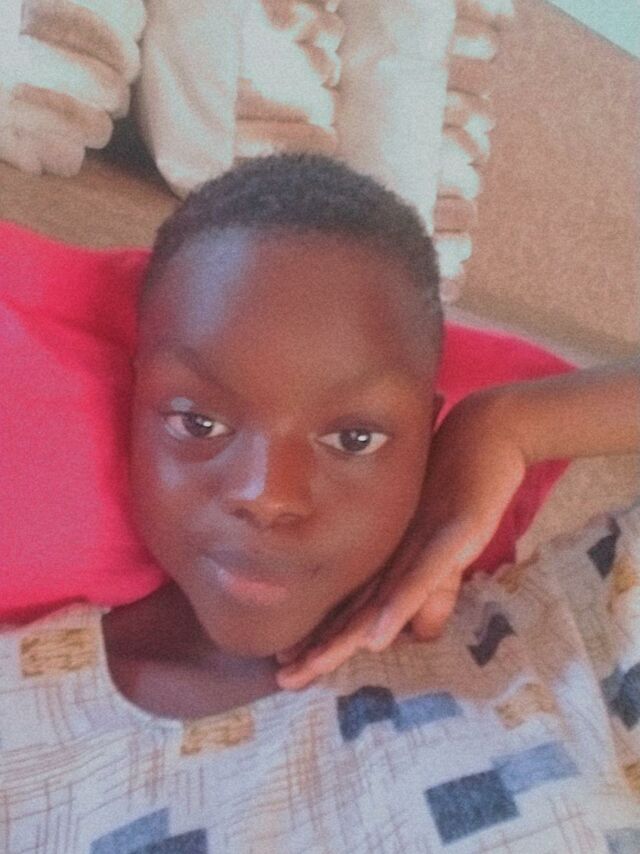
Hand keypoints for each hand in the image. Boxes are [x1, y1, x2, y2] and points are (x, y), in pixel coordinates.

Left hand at [275, 389, 527, 689]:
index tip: (290, 669)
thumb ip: (431, 589)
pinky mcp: (449, 536)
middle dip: (319, 647)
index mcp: (391, 560)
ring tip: (307, 664)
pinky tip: (374, 636)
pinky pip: (419, 577)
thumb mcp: (447, 550)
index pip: (353, 609)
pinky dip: (396, 608)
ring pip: (375, 601)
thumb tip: (413, 635)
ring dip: (341, 637)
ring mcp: (419, 545)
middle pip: (353, 611)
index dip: (325, 640)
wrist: (488, 433)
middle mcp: (394, 554)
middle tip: (282, 678)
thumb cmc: (462, 486)